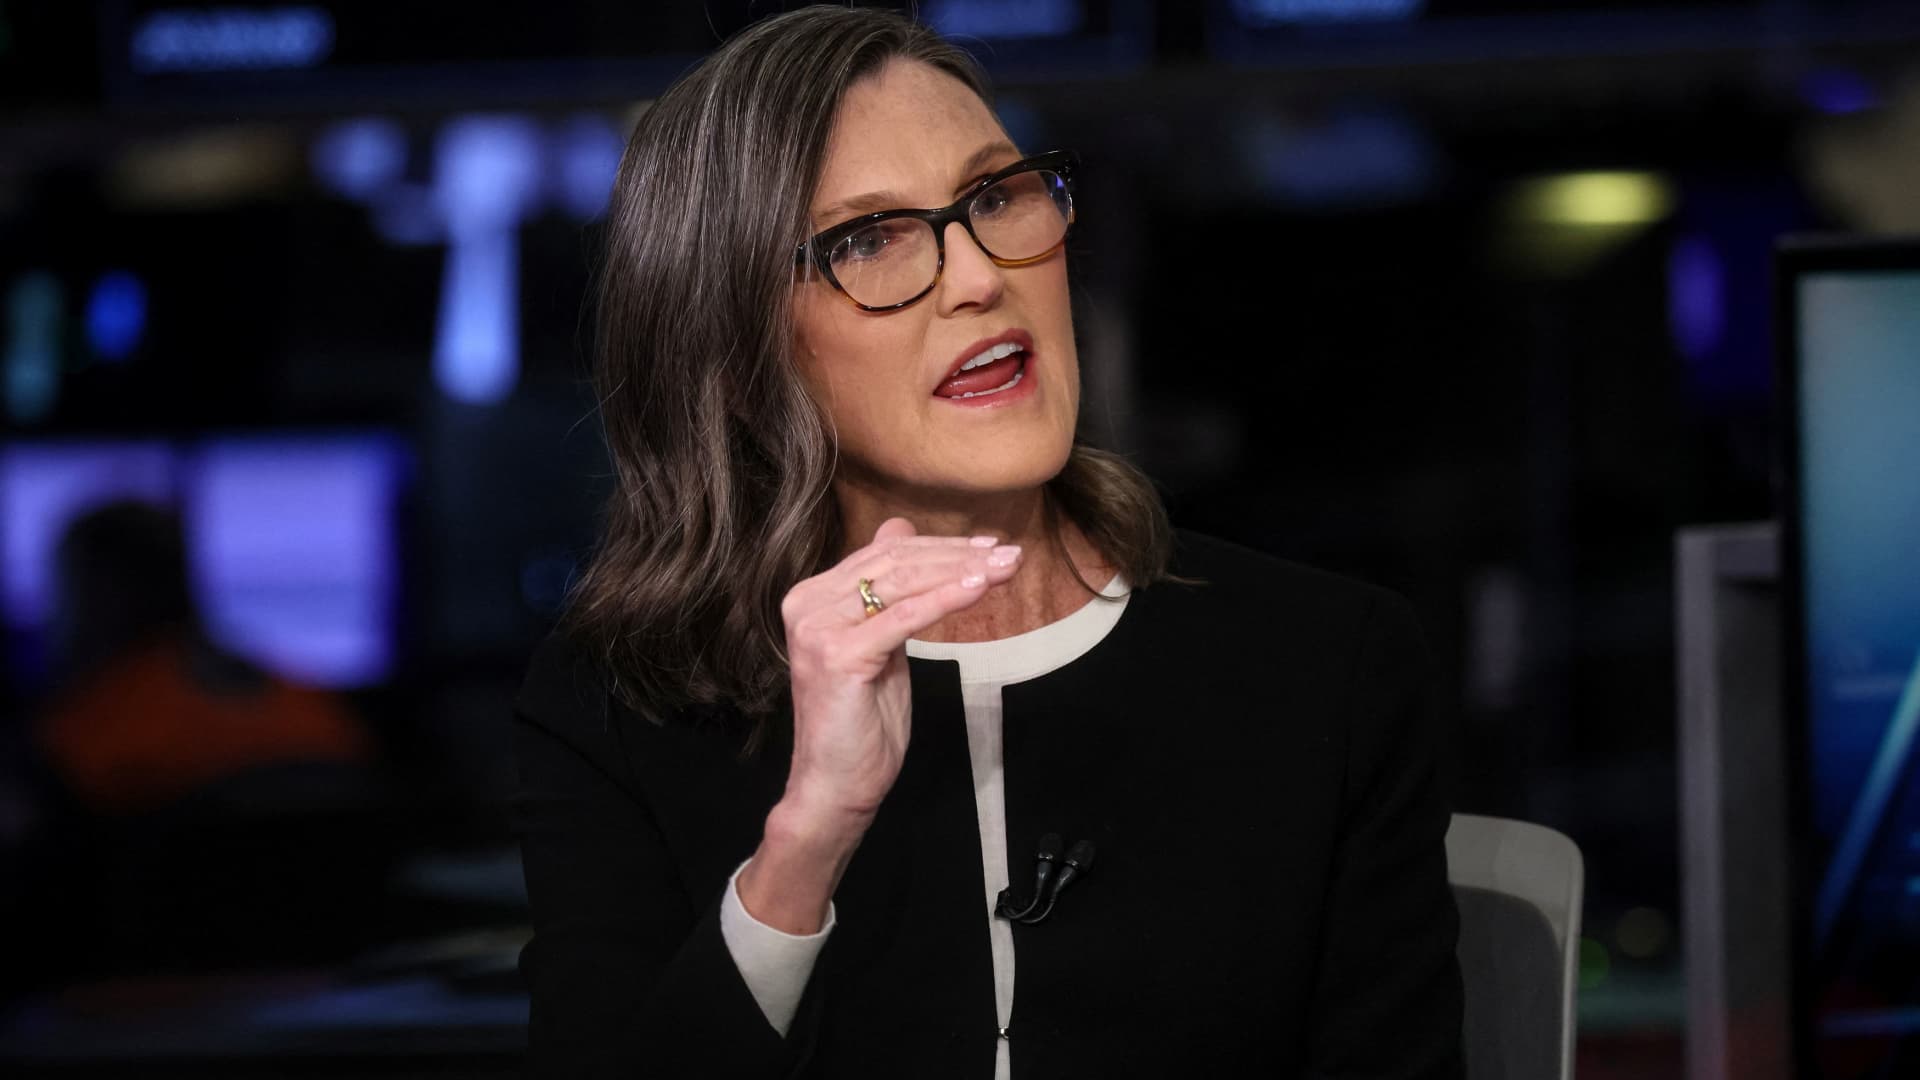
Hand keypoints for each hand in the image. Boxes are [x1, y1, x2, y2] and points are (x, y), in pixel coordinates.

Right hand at [779, 516, 1023, 823]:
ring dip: (960, 572)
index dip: (941, 546)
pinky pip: (902, 619)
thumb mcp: (881, 643)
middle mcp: (807, 603)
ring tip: (1004, 567)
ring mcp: (818, 627)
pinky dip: (945, 600)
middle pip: (895, 563)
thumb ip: (888, 592)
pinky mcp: (837, 654)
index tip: (990, 546)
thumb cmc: (862, 721)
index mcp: (814, 596)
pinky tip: (978, 588)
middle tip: (1009, 554)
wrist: (835, 783)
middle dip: (958, 555)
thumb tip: (900, 530)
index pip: (884, 554)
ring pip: (902, 584)